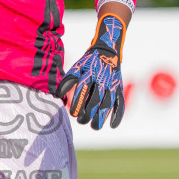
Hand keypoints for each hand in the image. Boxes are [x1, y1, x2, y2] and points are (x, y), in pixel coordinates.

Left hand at [56, 13, 125, 129]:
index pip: (83, 89)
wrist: (108, 51)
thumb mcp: (77, 67)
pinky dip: (118, 115)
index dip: (77, 102)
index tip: (73, 113)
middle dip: (88, 113)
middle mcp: (102, 79)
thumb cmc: (89, 63)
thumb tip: (58, 95)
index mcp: (89, 73)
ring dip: (101, 117)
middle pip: (95, 100)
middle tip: (81, 121)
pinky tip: (112, 125)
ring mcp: (112, 85)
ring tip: (94, 127)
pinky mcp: (120, 89)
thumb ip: (68, 80)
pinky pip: (121, 103)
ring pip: (108, 103)